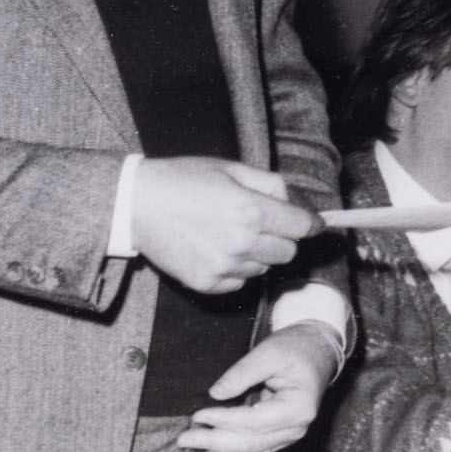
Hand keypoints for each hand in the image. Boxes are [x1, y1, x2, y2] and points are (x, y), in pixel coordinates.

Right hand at [131, 157, 321, 294]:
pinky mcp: (208, 283)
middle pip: (288, 252)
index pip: (302, 227)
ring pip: (264, 269)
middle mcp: (242, 243)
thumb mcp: (230, 168)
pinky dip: (235, 269)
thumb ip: (269, 183)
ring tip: (230, 233)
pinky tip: (214, 248)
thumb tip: (296, 202)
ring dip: (257, 254)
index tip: (313, 223)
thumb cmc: (183, 180)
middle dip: (281, 237)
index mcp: (251, 211)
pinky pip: (240, 282)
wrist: (136, 205)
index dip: (311, 223)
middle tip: (260, 222)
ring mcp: (224, 267)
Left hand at [177, 322, 340, 451]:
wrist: (317, 353)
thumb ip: (243, 372)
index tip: (197, 416)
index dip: (223, 421)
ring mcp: (290, 436)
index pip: (253, 422)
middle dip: (214, 445)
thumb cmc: (295, 348)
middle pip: (249, 444)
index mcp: (297, 408)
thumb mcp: (270, 352)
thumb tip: (215, 393)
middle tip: (183, 442)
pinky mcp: (281, 438)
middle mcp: (296, 429)